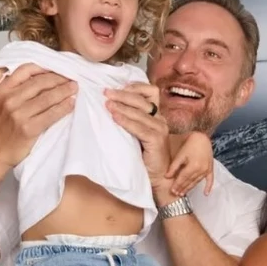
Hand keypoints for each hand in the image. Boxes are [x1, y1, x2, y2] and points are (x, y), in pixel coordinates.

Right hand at [0, 63, 75, 169]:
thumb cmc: (0, 129)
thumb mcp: (1, 103)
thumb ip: (16, 90)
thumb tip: (43, 79)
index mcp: (3, 90)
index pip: (26, 71)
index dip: (45, 69)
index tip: (58, 69)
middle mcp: (10, 99)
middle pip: (40, 83)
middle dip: (59, 79)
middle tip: (71, 79)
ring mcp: (19, 114)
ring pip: (48, 98)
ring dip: (65, 92)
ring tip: (74, 89)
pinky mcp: (29, 128)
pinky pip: (51, 114)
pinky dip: (64, 108)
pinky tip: (71, 104)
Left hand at [104, 83, 174, 200]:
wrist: (159, 178)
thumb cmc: (146, 158)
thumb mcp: (138, 135)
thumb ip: (131, 121)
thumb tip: (111, 107)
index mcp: (157, 116)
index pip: (150, 92)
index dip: (134, 87)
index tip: (116, 87)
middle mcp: (160, 120)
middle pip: (142, 99)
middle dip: (122, 94)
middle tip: (106, 93)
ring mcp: (160, 129)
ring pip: (139, 112)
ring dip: (121, 106)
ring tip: (107, 104)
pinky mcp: (157, 140)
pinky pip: (139, 127)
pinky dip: (126, 121)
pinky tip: (115, 118)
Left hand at [165, 131, 214, 195]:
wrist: (202, 138)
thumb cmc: (189, 145)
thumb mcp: (180, 155)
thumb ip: (174, 166)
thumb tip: (167, 176)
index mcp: (192, 166)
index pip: (183, 178)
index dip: (177, 185)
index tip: (172, 190)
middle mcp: (200, 170)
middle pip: (190, 181)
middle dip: (183, 188)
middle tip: (177, 194)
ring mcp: (206, 170)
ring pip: (197, 182)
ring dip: (190, 188)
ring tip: (184, 193)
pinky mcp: (210, 168)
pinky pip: (210, 180)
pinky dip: (208, 187)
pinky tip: (206, 194)